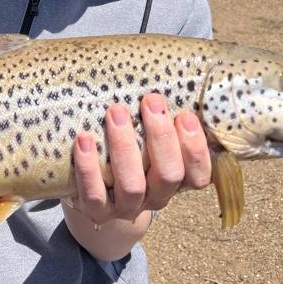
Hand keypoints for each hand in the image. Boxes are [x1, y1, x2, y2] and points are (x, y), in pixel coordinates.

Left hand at [68, 93, 211, 224]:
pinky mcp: (97, 211)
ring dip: (125, 147)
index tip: (184, 116)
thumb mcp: (150, 139)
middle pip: (169, 175)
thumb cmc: (130, 153)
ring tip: (116, 112)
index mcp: (177, 182)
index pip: (199, 175)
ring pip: (132, 185)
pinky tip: (84, 139)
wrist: (95, 193)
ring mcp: (126, 208)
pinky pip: (93, 194)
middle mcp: (156, 198)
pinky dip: (88, 167)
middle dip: (161, 137)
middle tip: (150, 101)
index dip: (195, 149)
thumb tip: (170, 71)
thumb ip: (162, 118)